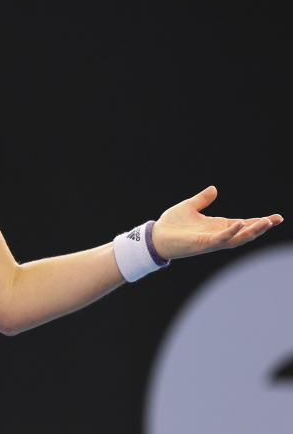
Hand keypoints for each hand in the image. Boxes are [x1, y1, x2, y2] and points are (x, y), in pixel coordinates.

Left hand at [152, 186, 282, 259]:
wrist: (156, 236)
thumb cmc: (171, 224)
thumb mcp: (189, 207)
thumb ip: (202, 199)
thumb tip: (214, 189)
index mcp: (217, 226)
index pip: (243, 224)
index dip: (259, 221)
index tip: (276, 217)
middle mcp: (218, 235)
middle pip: (245, 232)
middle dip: (262, 227)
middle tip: (277, 220)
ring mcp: (212, 241)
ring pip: (238, 238)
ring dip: (252, 231)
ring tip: (266, 222)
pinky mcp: (203, 244)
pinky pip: (221, 239)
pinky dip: (231, 232)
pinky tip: (240, 224)